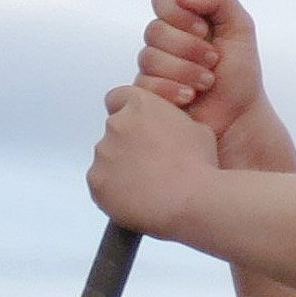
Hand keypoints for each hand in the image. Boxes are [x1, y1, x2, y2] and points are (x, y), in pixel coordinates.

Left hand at [87, 83, 220, 238]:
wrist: (192, 200)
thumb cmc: (199, 164)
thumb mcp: (197, 129)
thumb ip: (171, 124)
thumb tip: (165, 134)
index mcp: (141, 106)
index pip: (119, 97)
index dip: (129, 111)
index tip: (140, 125)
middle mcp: (116, 125)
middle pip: (115, 130)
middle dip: (129, 142)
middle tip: (153, 161)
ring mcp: (102, 154)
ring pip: (108, 158)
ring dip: (122, 167)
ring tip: (149, 184)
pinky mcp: (96, 182)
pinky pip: (102, 183)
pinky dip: (115, 190)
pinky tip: (138, 197)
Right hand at [131, 0, 282, 161]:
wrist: (238, 117)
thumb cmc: (239, 75)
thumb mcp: (240, 28)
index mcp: (185, 22)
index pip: (163, 0)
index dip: (180, 14)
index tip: (204, 30)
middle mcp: (165, 42)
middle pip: (155, 30)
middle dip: (190, 48)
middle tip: (213, 61)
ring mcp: (153, 68)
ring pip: (149, 58)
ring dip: (186, 71)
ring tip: (206, 82)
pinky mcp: (144, 94)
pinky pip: (144, 84)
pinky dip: (173, 90)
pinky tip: (190, 97)